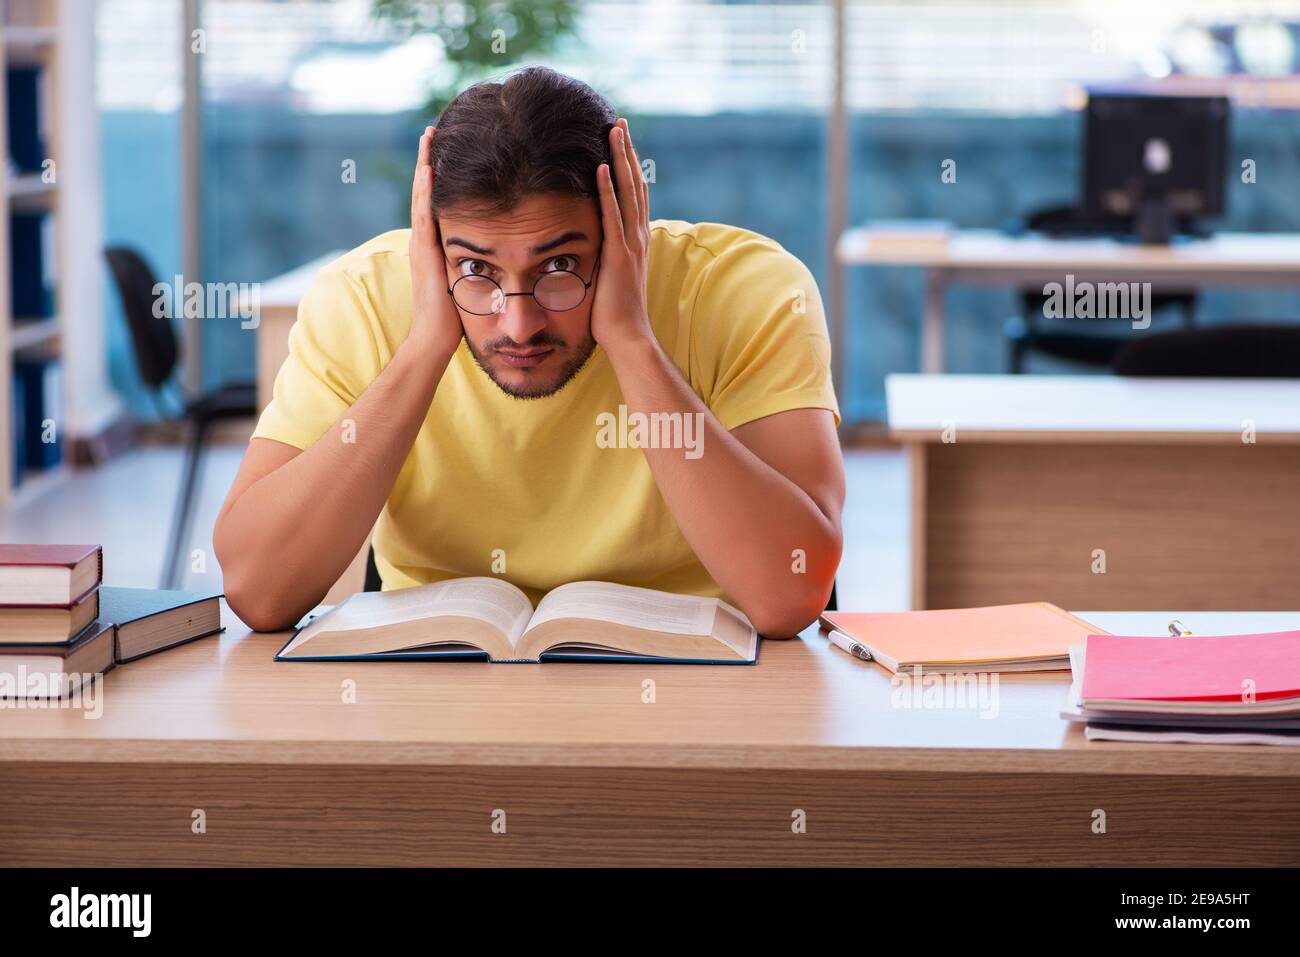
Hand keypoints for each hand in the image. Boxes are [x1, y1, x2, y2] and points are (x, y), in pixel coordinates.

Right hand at [407, 126, 464, 361]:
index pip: (435, 202)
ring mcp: (421, 244)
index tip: (445, 150)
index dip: (438, 176)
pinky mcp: (424, 253)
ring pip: (421, 196)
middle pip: (425, 190)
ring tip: (429, 136)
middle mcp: (424, 239)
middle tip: (432, 129)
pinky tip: (430, 168)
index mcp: (434, 244)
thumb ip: (476, 265)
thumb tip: (496, 255)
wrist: (434, 340)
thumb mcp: (467, 282)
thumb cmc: (454, 318)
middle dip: (428, 159)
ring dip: (425, 165)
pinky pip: (425, 215)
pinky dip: (426, 191)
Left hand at [591, 118, 654, 357]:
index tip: (620, 141)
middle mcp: (639, 236)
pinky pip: (613, 215)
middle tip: (619, 122)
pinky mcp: (619, 254)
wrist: (627, 337)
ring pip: (628, 192)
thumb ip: (604, 254)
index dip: (628, 166)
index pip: (634, 194)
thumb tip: (590, 242)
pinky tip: (601, 166)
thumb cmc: (613, 314)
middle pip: (635, 183)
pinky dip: (607, 189)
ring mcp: (632, 244)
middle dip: (627, 151)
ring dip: (620, 159)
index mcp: (637, 240)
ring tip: (614, 130)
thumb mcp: (608, 275)